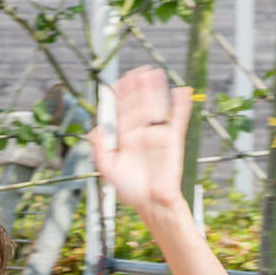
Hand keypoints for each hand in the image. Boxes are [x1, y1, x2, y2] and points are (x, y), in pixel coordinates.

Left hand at [87, 66, 191, 215]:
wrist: (151, 203)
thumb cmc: (129, 190)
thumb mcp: (107, 169)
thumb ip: (99, 148)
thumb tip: (95, 127)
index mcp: (124, 138)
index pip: (121, 111)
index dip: (120, 96)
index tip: (116, 83)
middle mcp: (140, 133)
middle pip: (139, 104)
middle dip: (137, 88)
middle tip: (137, 70)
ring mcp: (157, 135)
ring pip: (156, 107)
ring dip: (155, 90)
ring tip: (154, 73)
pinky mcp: (172, 141)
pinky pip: (177, 119)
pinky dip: (180, 106)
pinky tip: (180, 91)